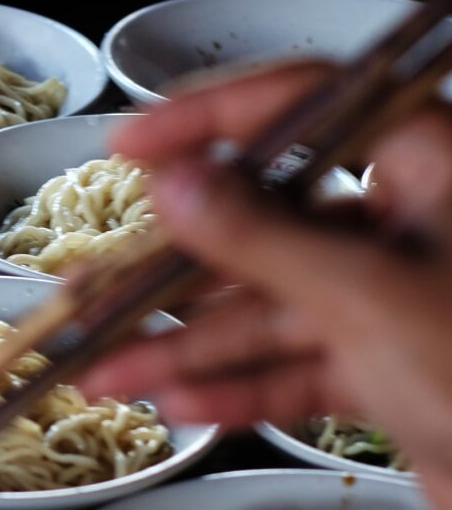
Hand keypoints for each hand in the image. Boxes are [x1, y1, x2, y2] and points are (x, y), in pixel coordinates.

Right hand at [80, 63, 451, 509]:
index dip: (210, 117)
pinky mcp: (403, 369)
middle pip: (273, 218)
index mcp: (430, 162)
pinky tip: (180, 405)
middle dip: (178, 267)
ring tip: (105, 373)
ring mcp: (408, 296)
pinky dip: (242, 387)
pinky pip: (304, 363)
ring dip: (191, 344)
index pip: (304, 104)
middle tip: (92, 288)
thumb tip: (178, 181)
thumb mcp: (370, 299)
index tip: (131, 146)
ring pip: (277, 304)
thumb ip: (263, 240)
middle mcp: (416, 219)